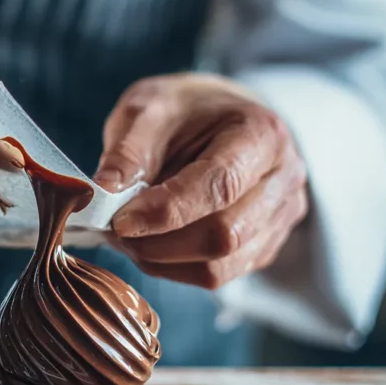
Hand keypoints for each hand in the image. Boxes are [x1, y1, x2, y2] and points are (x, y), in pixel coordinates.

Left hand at [94, 74, 307, 288]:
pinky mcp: (265, 246)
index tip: (119, 221)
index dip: (166, 211)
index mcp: (263, 134)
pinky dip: (174, 267)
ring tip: (129, 236)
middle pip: (225, 235)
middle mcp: (284, 179)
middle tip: (115, 230)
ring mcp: (280, 218)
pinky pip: (218, 276)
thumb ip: (128, 150)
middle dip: (159, 242)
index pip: (220, 185)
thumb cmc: (186, 110)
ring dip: (162, 260)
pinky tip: (153, 242)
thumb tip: (101, 194)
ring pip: (220, 266)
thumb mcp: (149, 108)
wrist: (221, 117)